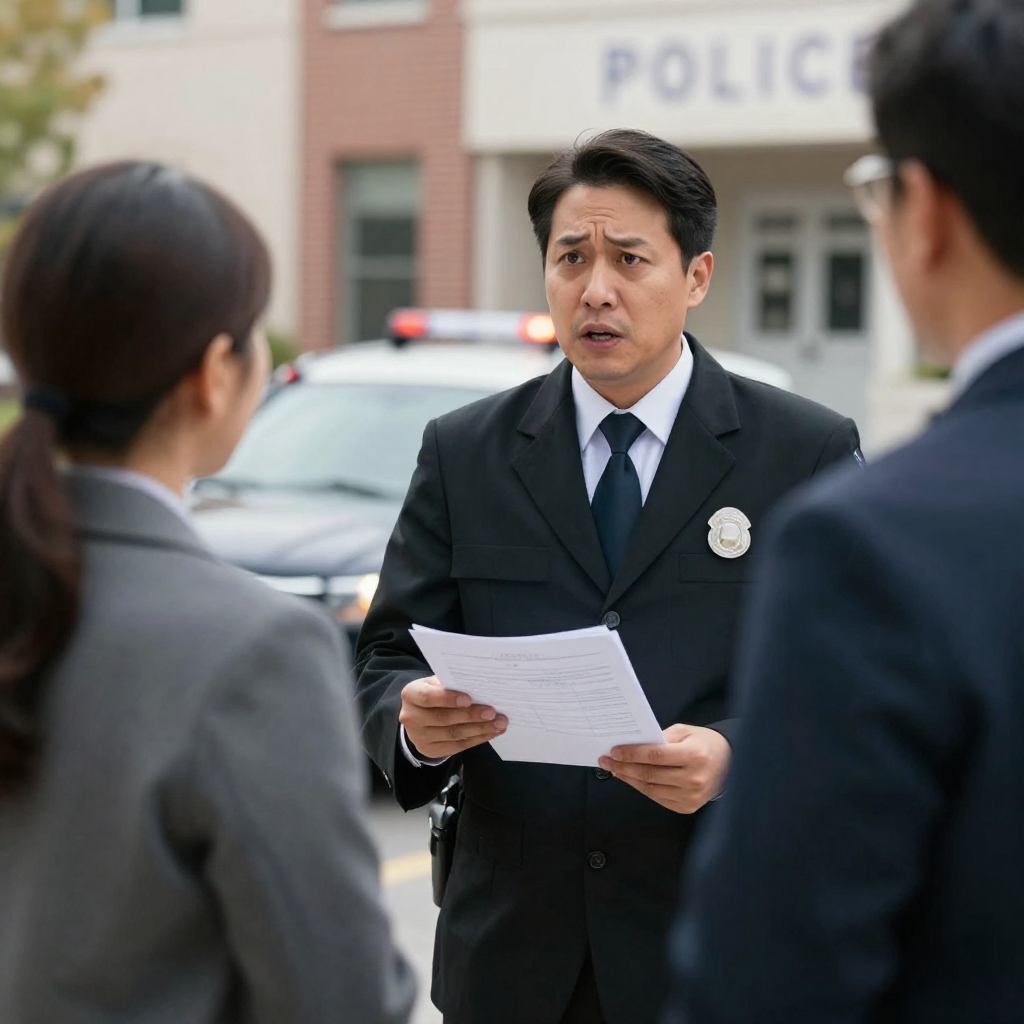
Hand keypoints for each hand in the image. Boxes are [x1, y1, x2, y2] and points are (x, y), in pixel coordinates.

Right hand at [399, 675, 507, 759]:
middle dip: (471, 716)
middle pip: (444, 719)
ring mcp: (419, 737)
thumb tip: (479, 686)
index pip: (428, 697)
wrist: (418, 715)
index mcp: (411, 695)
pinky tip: (491, 733)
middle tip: (493, 712)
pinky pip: (457, 746)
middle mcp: (411, 717)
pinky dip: (477, 739)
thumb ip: (452, 683)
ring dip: (480, 729)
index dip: (448, 699)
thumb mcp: (436, 683)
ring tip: (499, 723)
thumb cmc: (433, 692)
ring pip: (453, 734)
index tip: (469, 699)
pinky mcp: (430, 750)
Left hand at [598, 724, 730, 813]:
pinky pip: (657, 798)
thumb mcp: (685, 732)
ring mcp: (691, 797)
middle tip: (606, 760)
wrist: (731, 764)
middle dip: (624, 767)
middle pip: (649, 774)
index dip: (632, 754)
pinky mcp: (687, 807)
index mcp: (694, 756)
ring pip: (650, 789)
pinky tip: (630, 778)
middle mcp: (693, 779)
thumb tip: (633, 745)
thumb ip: (660, 738)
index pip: (655, 756)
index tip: (614, 751)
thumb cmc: (704, 744)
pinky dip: (641, 788)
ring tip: (615, 769)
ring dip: (629, 779)